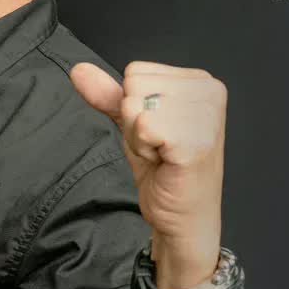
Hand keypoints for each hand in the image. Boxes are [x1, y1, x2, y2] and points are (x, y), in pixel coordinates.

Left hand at [68, 61, 226, 286]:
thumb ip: (109, 94)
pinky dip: (143, 148)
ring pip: (134, 105)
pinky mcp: (195, 140)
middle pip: (134, 85)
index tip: (158, 132)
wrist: (184, 218)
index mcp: (201, 81)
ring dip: (139, 137)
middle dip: (135, 121)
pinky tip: (164, 162)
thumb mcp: (133, 124)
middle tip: (159, 146)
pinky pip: (142, 127)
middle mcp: (209, 91)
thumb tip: (78, 70)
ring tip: (162, 154)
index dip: (136, 105)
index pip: (136, 71)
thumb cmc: (166, 170)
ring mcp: (206, 115)